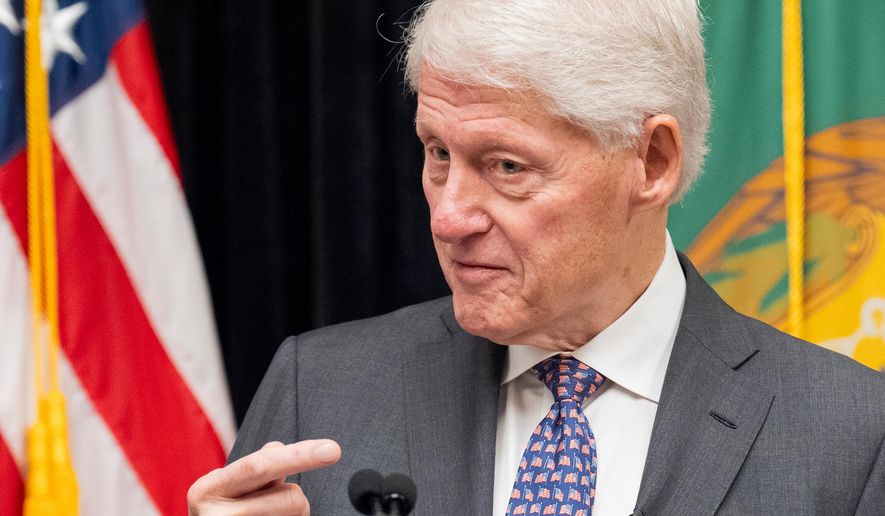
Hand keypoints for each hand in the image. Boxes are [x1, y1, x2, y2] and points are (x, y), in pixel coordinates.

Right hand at [187, 439, 340, 514]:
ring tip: (264, 515)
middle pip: (290, 497)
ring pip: (296, 514)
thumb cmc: (219, 510)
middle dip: (293, 496)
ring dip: (289, 514)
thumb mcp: (226, 483)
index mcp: (209, 488)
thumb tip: (281, 448)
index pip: (261, 465)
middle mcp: (218, 515)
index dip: (300, 456)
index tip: (332, 450)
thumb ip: (256, 464)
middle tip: (278, 503)